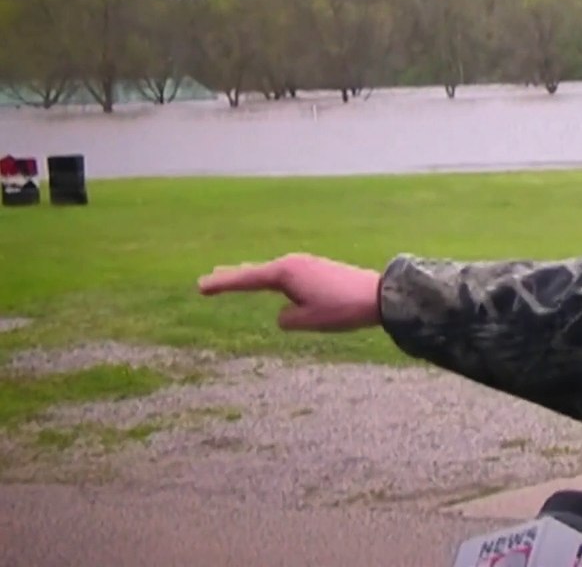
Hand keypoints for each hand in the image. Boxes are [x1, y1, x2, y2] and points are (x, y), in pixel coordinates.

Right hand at [197, 253, 381, 331]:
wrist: (378, 296)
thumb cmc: (341, 309)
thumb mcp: (306, 320)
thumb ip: (286, 319)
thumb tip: (284, 314)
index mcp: (285, 272)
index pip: (246, 279)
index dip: (222, 284)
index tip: (200, 287)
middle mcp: (293, 263)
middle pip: (255, 272)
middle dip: (232, 277)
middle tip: (207, 281)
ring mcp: (306, 264)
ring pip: (271, 273)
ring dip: (251, 277)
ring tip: (231, 278)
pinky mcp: (318, 269)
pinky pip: (287, 275)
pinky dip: (271, 279)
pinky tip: (270, 282)